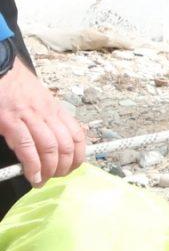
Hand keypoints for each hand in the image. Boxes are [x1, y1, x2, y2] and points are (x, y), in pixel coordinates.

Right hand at [0, 58, 89, 186]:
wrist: (1, 70)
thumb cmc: (19, 88)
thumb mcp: (42, 100)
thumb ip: (52, 118)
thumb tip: (63, 141)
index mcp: (56, 110)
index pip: (78, 135)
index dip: (78, 156)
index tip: (72, 167)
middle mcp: (47, 114)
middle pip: (66, 145)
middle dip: (63, 167)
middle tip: (55, 177)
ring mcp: (29, 117)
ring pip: (50, 148)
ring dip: (49, 169)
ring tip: (43, 180)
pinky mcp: (10, 122)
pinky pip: (26, 147)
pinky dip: (32, 165)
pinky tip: (32, 175)